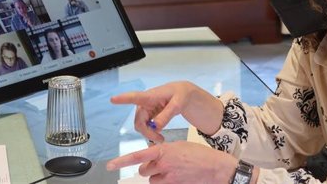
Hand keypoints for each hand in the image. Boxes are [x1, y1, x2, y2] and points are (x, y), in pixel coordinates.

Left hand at [106, 141, 236, 183]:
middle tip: (162, 165)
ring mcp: (169, 178)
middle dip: (149, 169)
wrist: (216, 168)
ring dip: (157, 177)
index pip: (137, 156)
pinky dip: (165, 183)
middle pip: (144, 170)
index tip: (109, 166)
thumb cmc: (200, 155)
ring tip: (173, 172)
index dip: (121, 161)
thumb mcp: (179, 146)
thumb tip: (152, 158)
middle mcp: (164, 164)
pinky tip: (177, 178)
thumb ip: (163, 151)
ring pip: (152, 180)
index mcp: (164, 150)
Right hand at [110, 81, 223, 142]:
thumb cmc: (181, 94)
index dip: (123, 99)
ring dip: (149, 133)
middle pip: (139, 121)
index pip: (135, 96)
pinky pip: (145, 127)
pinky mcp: (148, 114)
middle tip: (160, 139)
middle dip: (147, 132)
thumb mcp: (178, 104)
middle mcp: (144, 102)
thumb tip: (156, 127)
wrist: (183, 94)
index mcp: (151, 96)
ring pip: (141, 126)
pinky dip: (151, 132)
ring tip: (161, 138)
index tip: (113, 99)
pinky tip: (159, 135)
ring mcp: (145, 109)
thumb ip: (166, 115)